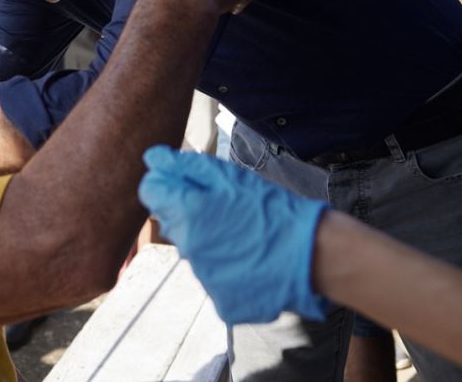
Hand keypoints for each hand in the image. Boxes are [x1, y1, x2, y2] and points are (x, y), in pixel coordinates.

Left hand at [138, 145, 327, 324]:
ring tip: (244, 238)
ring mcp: (204, 278)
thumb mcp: (230, 177)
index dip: (167, 184)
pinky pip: (215, 280)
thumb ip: (186, 167)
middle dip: (191, 214)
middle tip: (228, 213)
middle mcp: (188, 248)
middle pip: (173, 223)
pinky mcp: (221, 301)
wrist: (310, 255)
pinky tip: (250, 261)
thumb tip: (152, 159)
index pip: (151, 192)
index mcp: (187, 213)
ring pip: (195, 252)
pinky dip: (228, 270)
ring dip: (211, 243)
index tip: (188, 186)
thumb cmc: (270, 209)